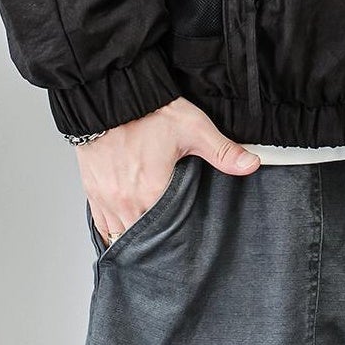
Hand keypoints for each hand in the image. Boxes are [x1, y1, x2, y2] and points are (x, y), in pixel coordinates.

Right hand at [77, 96, 261, 245]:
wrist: (111, 95)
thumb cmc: (150, 111)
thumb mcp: (194, 128)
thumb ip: (223, 151)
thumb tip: (252, 165)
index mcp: (152, 192)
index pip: (166, 235)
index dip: (177, 244)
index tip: (185, 248)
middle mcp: (126, 202)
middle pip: (142, 241)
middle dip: (156, 246)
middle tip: (170, 250)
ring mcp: (106, 199)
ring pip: (120, 237)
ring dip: (134, 240)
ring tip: (150, 242)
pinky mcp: (93, 192)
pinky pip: (102, 226)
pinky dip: (114, 231)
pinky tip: (126, 230)